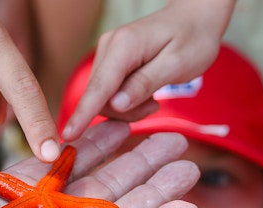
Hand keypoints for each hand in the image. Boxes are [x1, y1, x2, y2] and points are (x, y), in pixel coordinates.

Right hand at [61, 0, 235, 140]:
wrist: (195, 17)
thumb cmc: (193, 38)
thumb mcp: (178, 64)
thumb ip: (145, 84)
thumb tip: (117, 104)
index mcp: (124, 46)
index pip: (99, 87)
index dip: (83, 113)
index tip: (68, 135)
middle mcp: (108, 47)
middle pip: (100, 97)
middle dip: (124, 112)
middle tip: (154, 106)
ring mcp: (106, 54)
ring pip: (103, 98)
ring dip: (127, 108)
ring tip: (153, 99)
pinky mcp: (109, 63)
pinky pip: (108, 93)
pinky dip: (126, 102)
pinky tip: (144, 94)